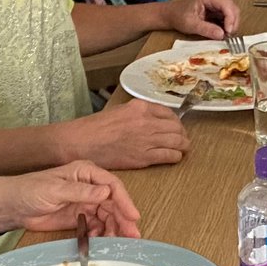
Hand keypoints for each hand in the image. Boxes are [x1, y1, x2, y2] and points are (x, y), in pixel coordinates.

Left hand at [0, 160, 143, 236]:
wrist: (11, 206)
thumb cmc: (29, 190)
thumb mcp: (55, 190)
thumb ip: (81, 192)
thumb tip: (107, 192)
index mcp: (86, 172)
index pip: (112, 186)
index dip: (125, 201)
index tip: (133, 216)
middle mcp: (89, 186)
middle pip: (114, 203)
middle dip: (123, 219)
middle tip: (132, 236)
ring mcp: (85, 202)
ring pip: (108, 216)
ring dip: (114, 229)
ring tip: (116, 242)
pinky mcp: (80, 217)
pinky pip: (97, 226)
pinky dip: (101, 234)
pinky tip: (99, 242)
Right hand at [72, 96, 188, 168]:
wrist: (82, 142)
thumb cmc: (95, 128)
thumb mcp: (119, 111)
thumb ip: (138, 114)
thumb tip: (152, 120)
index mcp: (140, 107)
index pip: (168, 113)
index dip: (175, 122)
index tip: (176, 126)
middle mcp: (147, 121)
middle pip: (176, 127)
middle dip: (182, 134)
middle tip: (183, 139)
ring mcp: (147, 139)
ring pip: (177, 141)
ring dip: (183, 145)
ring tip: (184, 148)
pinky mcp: (144, 157)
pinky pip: (169, 156)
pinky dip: (175, 157)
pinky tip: (175, 158)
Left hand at [164, 0, 240, 39]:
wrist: (172, 15)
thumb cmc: (178, 16)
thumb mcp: (191, 25)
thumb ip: (206, 29)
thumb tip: (221, 35)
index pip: (227, 5)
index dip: (231, 19)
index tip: (228, 31)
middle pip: (233, 8)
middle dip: (233, 23)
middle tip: (228, 36)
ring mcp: (217, 2)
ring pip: (232, 12)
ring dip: (231, 25)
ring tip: (225, 35)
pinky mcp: (217, 9)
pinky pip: (228, 16)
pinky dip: (227, 25)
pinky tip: (222, 32)